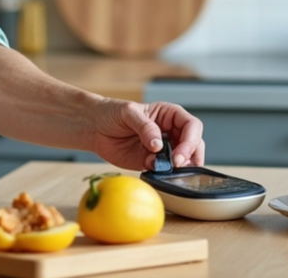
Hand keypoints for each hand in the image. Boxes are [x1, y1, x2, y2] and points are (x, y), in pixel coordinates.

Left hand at [87, 100, 204, 171]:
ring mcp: (162, 149)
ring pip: (183, 161)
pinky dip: (164, 175)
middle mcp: (170, 132)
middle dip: (189, 157)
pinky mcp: (151, 162)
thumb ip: (145, 127)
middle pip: (193, 145)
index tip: (178, 154)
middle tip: (176, 166)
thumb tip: (158, 145)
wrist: (94, 127)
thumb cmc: (112, 112)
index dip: (190, 141)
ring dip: (179, 169)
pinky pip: (165, 171)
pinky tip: (154, 171)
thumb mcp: (128, 113)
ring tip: (166, 170)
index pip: (191, 126)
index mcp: (169, 115)